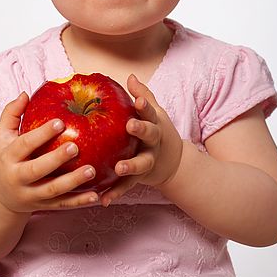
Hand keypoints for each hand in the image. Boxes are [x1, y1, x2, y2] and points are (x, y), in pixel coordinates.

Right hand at [0, 92, 98, 212]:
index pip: (25, 144)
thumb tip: (25, 94)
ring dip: (73, 182)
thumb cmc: (4, 157)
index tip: (60, 121)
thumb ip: (11, 113)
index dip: (41, 133)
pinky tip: (96, 196)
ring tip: (92, 170)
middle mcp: (18, 177)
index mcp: (9, 157)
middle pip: (37, 170)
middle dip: (56, 159)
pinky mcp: (42, 206)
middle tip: (76, 147)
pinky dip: (79, 202)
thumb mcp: (1, 135)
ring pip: (53, 191)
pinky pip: (62, 205)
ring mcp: (30, 195)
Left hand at [100, 74, 182, 206]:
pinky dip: (116, 193)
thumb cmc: (156, 130)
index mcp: (155, 123)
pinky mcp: (141, 178)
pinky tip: (104, 200)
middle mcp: (154, 142)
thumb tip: (130, 76)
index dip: (145, 104)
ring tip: (119, 168)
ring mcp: (149, 160)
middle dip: (141, 130)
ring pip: (141, 163)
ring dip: (130, 166)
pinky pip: (128, 186)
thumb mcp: (154, 112)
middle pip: (150, 134)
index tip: (138, 99)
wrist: (173, 161)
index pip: (150, 111)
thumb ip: (143, 95)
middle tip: (130, 126)